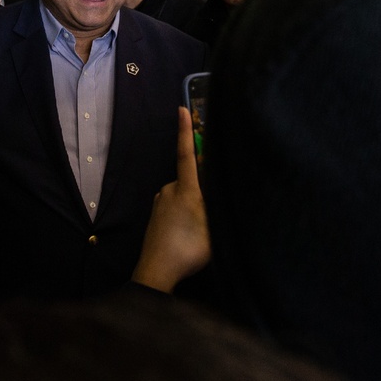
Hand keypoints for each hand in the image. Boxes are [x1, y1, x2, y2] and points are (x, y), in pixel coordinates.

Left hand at [131, 106, 210, 292]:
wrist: (156, 272)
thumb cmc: (188, 250)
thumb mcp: (214, 227)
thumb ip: (221, 205)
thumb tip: (224, 188)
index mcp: (185, 190)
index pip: (186, 154)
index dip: (185, 131)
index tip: (181, 109)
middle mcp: (169, 191)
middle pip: (192, 180)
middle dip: (205, 189)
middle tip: (213, 214)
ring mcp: (160, 203)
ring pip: (184, 195)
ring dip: (196, 205)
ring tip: (202, 230)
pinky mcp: (156, 215)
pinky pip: (176, 207)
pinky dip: (186, 215)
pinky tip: (190, 233)